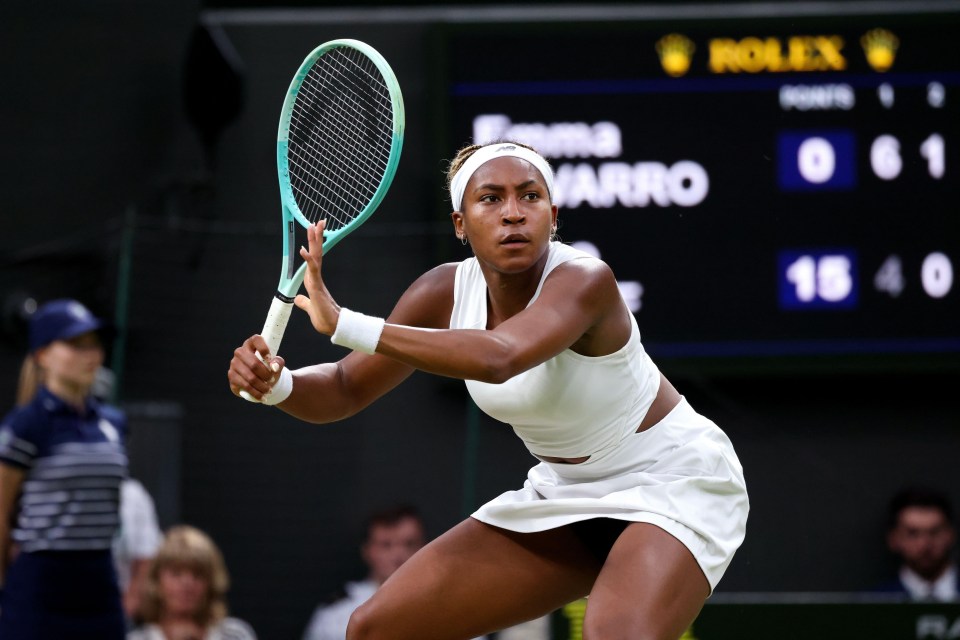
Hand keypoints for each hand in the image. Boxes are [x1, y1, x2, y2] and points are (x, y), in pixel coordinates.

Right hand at [227, 334, 285, 400]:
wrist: (262, 381)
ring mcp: (234, 364)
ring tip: (269, 391)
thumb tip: (273, 367)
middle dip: (265, 375)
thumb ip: (278, 363)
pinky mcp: (232, 376)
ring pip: (250, 377)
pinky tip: (262, 397)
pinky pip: (245, 386)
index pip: (256, 340)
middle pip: (253, 364)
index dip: (264, 349)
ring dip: (262, 386)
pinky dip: (256, 393)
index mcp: (252, 344)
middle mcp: (240, 352)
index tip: (270, 359)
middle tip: (272, 380)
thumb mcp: (277, 365)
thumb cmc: (269, 369)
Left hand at [294, 220, 340, 335]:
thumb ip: (304, 302)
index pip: (313, 258)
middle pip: (316, 253)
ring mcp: (317, 281)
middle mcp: (316, 278)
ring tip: (314, 226)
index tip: (315, 233)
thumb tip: (298, 300)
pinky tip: (303, 250)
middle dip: (317, 237)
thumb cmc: (324, 318)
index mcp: (313, 280)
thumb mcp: (310, 308)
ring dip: (314, 241)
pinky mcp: (317, 286)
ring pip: (315, 256)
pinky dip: (307, 259)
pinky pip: (312, 270)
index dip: (313, 245)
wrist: (334, 327)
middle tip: (319, 221)